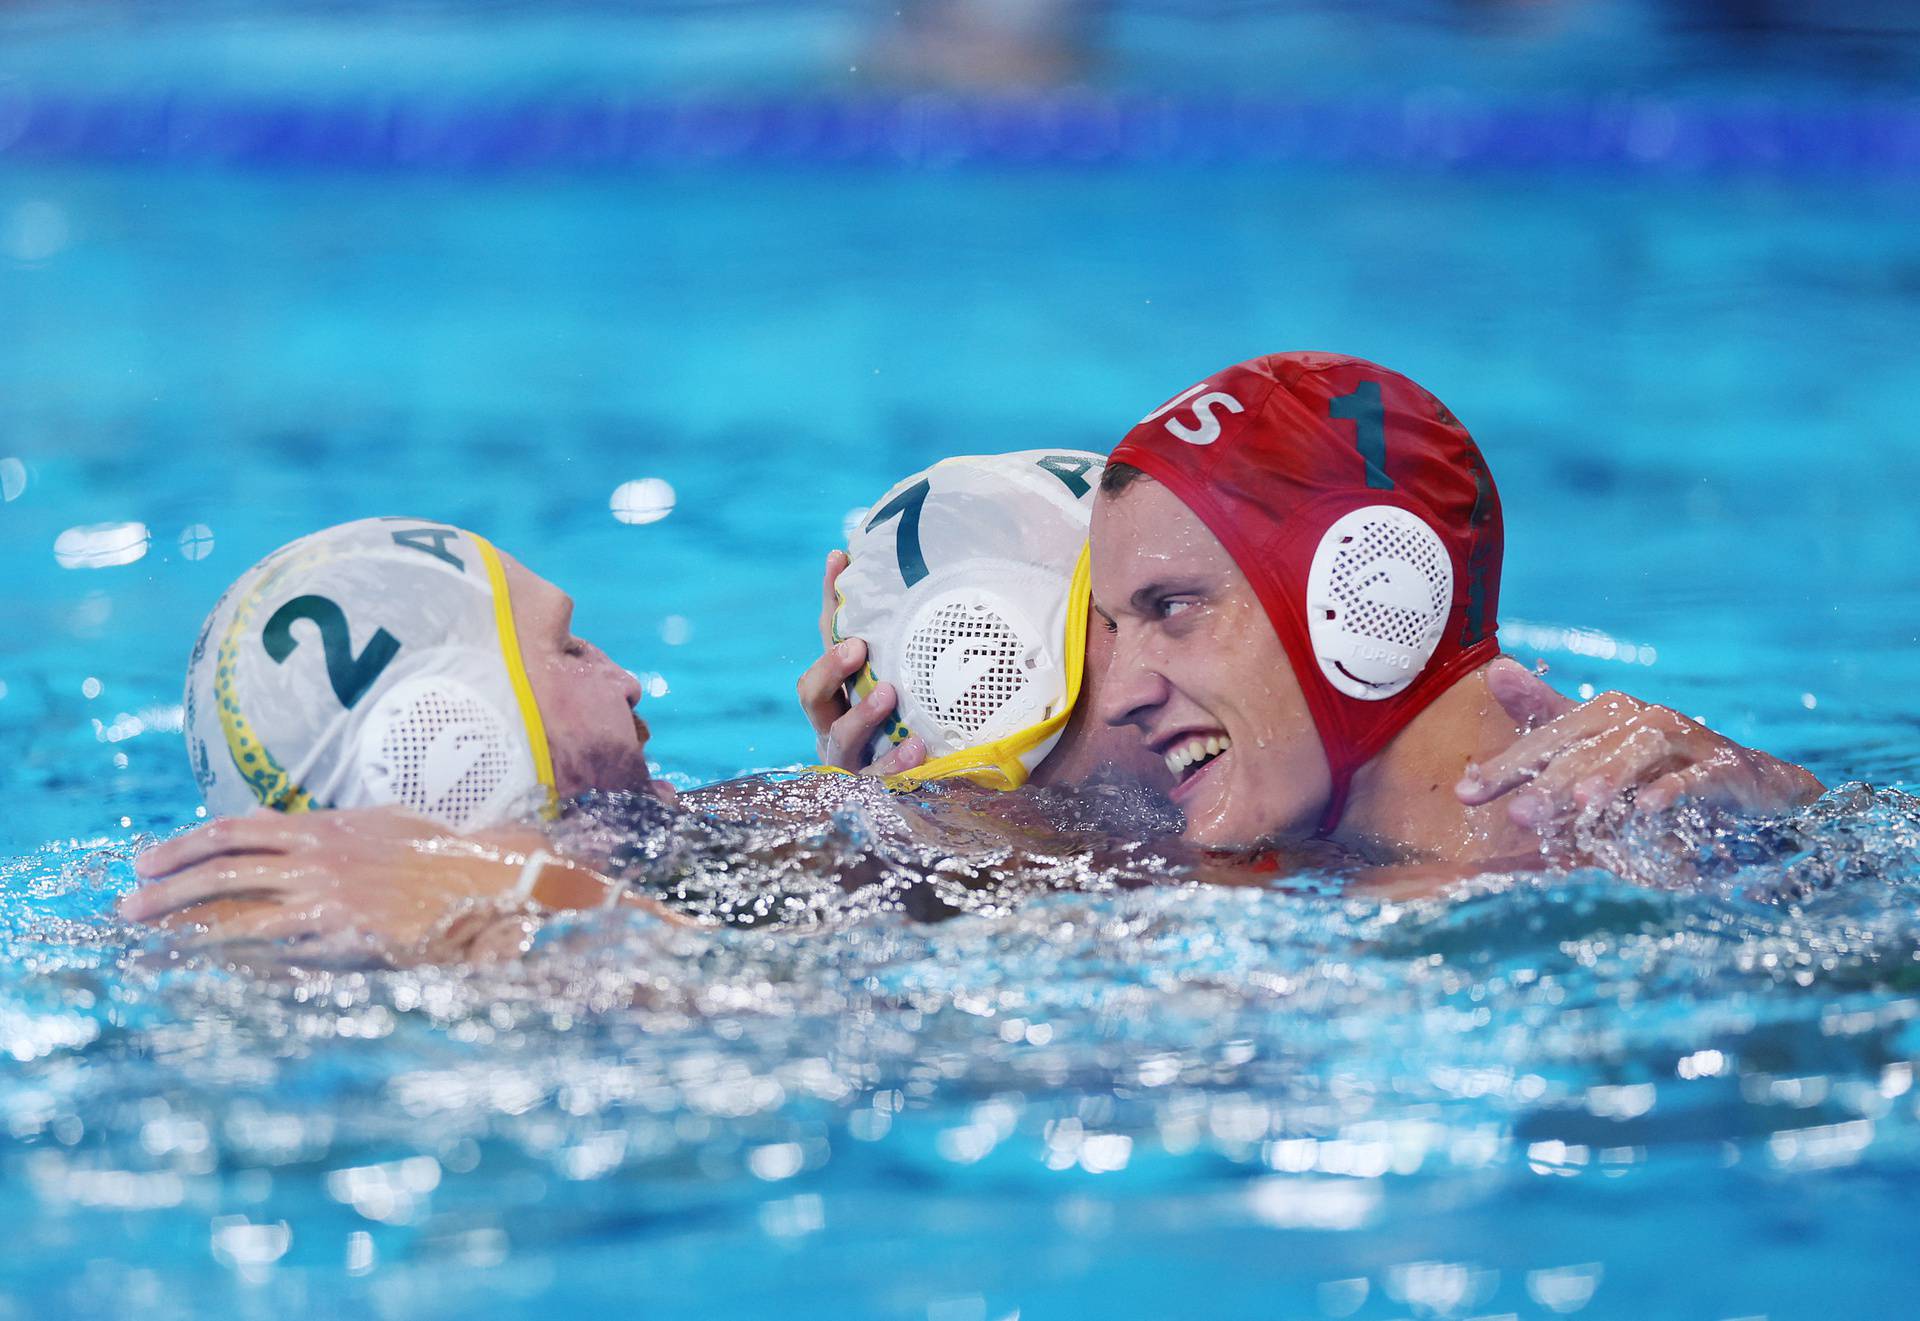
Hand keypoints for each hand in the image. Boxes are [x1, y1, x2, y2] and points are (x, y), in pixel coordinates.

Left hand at [120, 807, 668, 965]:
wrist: (493, 876)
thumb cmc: (450, 858)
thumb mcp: (390, 828)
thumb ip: (344, 834)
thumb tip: (307, 838)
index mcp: (326, 825)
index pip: (238, 829)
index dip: (185, 844)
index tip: (146, 858)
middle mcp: (318, 854)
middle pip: (223, 865)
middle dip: (167, 885)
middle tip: (126, 902)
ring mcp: (329, 893)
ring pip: (236, 903)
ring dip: (182, 918)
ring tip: (143, 932)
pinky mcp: (345, 930)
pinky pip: (275, 943)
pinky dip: (232, 953)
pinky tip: (203, 964)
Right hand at [795, 549, 927, 775]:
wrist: (938, 796)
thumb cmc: (931, 726)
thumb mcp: (927, 683)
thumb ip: (929, 649)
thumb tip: (960, 585)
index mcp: (843, 694)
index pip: (828, 641)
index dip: (831, 602)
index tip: (839, 558)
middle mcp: (836, 725)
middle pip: (812, 694)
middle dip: (830, 667)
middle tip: (856, 647)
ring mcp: (851, 764)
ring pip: (839, 739)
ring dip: (860, 714)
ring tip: (888, 694)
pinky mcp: (873, 795)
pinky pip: (878, 781)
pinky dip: (895, 763)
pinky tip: (918, 747)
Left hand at [1457, 658, 1823, 830]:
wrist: (1749, 788)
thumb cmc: (1657, 766)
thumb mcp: (1597, 742)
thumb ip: (1547, 713)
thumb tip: (1495, 669)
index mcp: (1604, 715)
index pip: (1544, 740)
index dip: (1505, 767)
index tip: (1465, 794)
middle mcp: (1640, 719)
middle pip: (1586, 749)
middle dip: (1551, 782)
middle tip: (1518, 815)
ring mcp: (1684, 741)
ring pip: (1639, 755)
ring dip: (1611, 778)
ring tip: (1583, 805)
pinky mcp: (1723, 768)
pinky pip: (1695, 778)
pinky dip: (1672, 791)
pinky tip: (1647, 810)